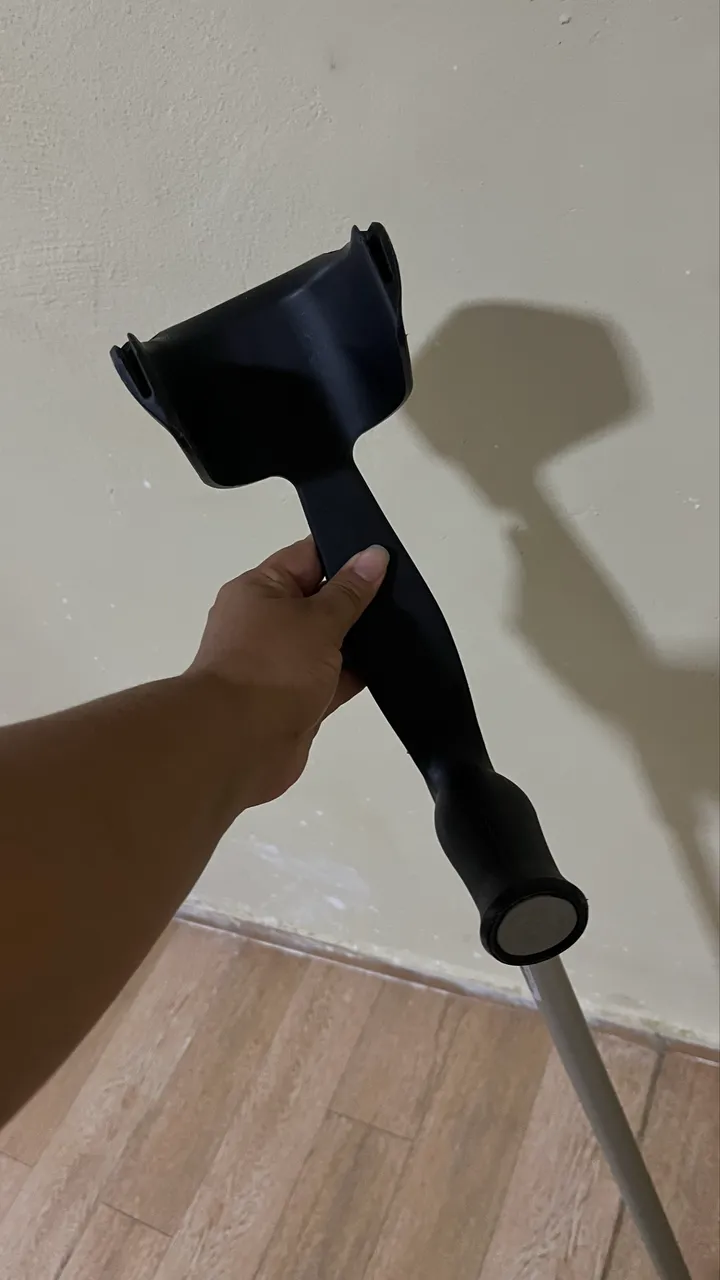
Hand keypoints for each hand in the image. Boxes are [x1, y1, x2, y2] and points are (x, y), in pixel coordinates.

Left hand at [188, 538, 388, 805]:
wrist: (236, 745)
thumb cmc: (271, 668)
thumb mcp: (317, 620)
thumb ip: (350, 592)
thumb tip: (374, 555)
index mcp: (260, 590)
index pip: (307, 556)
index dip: (346, 552)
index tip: (387, 553)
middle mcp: (266, 623)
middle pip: (319, 600)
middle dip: (358, 598)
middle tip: (407, 591)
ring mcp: (280, 664)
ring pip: (328, 642)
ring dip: (359, 639)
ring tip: (408, 626)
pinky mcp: (295, 700)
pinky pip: (331, 678)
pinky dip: (356, 674)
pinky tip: (393, 667)